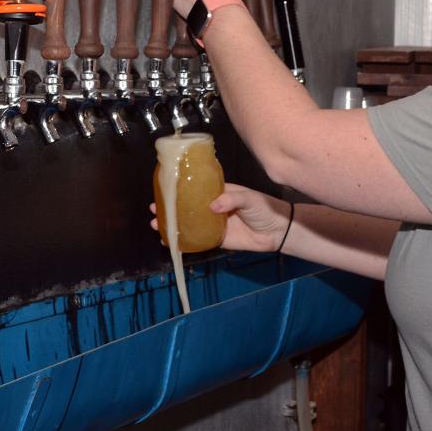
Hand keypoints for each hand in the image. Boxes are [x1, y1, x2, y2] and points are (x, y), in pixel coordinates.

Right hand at [150, 183, 290, 252]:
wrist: (277, 231)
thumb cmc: (263, 208)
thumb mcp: (249, 199)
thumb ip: (232, 199)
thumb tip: (212, 205)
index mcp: (218, 192)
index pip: (194, 188)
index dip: (178, 189)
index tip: (163, 190)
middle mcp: (212, 207)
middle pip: (186, 207)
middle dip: (170, 208)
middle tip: (154, 209)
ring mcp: (213, 224)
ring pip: (188, 224)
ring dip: (172, 225)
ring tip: (156, 225)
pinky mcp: (217, 239)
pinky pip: (197, 240)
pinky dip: (183, 241)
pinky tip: (169, 242)